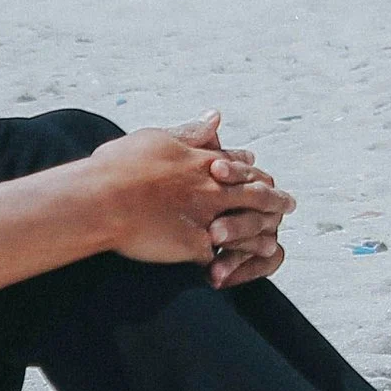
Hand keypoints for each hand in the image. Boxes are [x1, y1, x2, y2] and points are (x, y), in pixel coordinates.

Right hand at [84, 111, 293, 272]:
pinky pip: (222, 258)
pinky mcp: (195, 245)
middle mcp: (211, 188)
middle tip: (289, 205)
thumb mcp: (156, 138)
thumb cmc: (119, 166)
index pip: (239, 165)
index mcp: (201, 161)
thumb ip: (188, 132)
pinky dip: (230, 266)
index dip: (253, 170)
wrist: (101, 198)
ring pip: (247, 228)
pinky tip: (235, 273)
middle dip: (274, 200)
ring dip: (261, 236)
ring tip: (273, 244)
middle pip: (255, 194)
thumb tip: (215, 117)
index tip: (263, 173)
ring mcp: (206, 218)